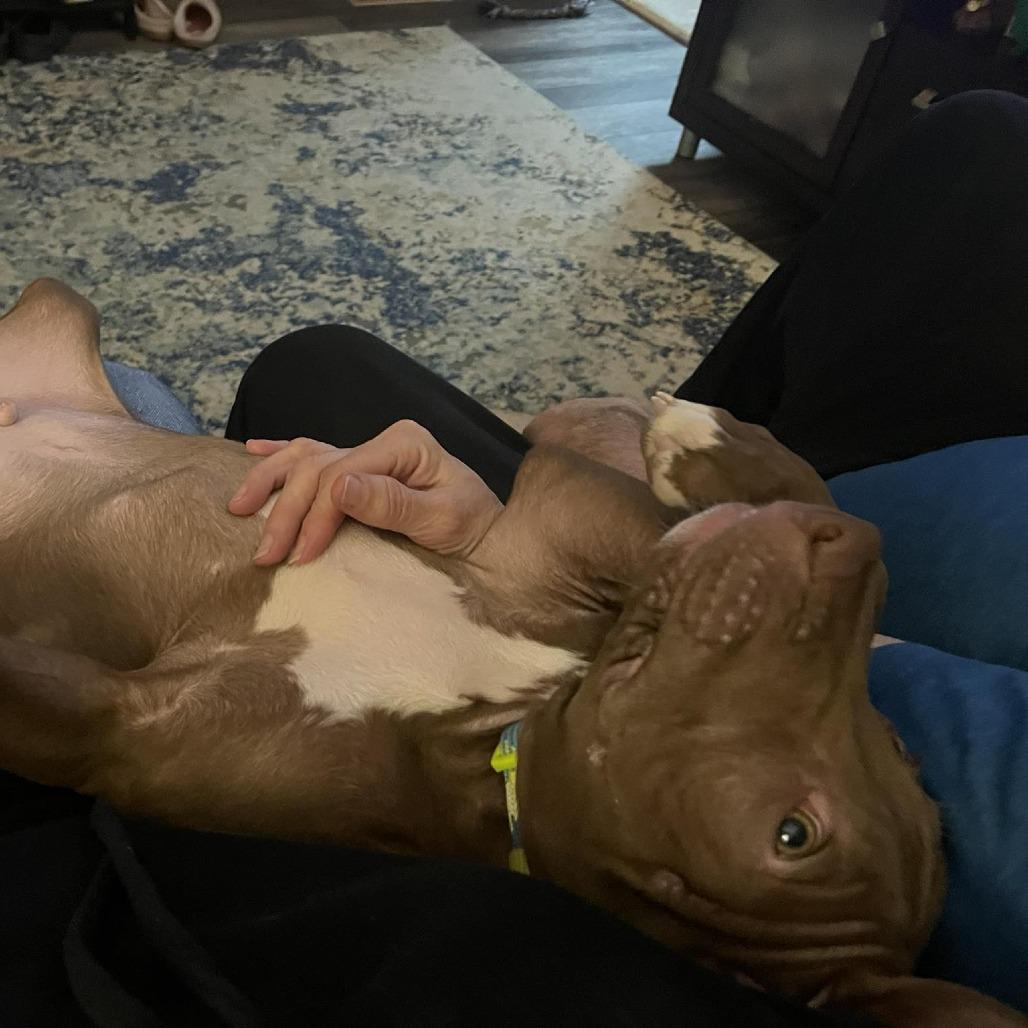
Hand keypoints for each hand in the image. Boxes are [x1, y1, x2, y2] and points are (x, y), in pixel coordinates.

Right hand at [228, 420, 502, 565]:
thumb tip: (338, 487)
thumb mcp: (443, 520)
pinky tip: (253, 452)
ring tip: (237, 508)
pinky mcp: (363, 467)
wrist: (490, 538)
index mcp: (404, 444)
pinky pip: (315, 452)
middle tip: (265, 555)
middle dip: (287, 510)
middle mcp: (384, 441)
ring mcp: (371, 451)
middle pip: (318, 467)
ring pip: (306, 455)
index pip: (342, 474)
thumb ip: (393, 504)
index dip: (316, 514)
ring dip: (270, 480)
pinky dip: (283, 453)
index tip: (298, 555)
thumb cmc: (472, 531)